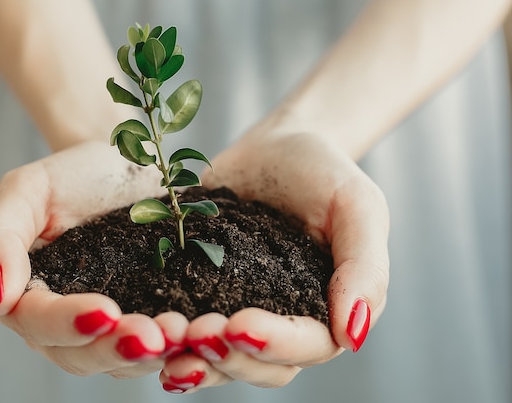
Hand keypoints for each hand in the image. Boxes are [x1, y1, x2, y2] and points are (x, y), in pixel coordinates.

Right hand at [0, 140, 188, 377]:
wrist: (124, 164)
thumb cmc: (72, 175)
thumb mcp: (26, 191)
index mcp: (26, 293)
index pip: (35, 321)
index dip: (66, 324)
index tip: (105, 312)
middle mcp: (61, 320)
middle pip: (78, 355)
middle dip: (114, 349)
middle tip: (152, 337)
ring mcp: (104, 325)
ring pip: (117, 361)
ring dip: (147, 355)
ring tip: (178, 337)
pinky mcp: (142, 317)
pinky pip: (151, 347)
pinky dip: (171, 347)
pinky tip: (193, 334)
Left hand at [159, 126, 389, 391]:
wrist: (276, 147)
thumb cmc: (323, 172)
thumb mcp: (358, 207)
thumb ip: (365, 268)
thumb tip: (354, 336)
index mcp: (328, 309)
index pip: (309, 344)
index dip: (275, 343)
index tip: (239, 325)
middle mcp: (285, 320)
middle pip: (263, 366)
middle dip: (229, 357)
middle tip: (196, 334)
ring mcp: (242, 309)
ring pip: (222, 360)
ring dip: (196, 361)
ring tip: (166, 343)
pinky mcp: (204, 292)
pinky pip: (189, 328)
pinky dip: (170, 339)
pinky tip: (146, 332)